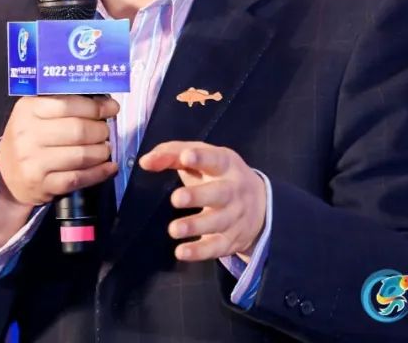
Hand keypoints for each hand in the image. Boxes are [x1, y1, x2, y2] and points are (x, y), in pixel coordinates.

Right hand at [0, 95, 119, 206]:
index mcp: (27, 110)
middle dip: (100, 130)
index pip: (68, 104)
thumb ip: (65, 104)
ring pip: (81, 155)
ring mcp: (33, 163)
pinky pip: (79, 178)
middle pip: (78, 130)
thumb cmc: (28, 137)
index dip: (95, 107)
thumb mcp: (35, 113)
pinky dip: (99, 172)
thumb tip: (104, 102)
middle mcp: (27, 135)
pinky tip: (109, 167)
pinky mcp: (42, 185)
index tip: (112, 108)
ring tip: (105, 148)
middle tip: (105, 131)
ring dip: (102, 151)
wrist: (6, 174)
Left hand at [139, 142, 266, 262]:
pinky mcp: (231, 240)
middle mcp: (234, 190)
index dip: (201, 158)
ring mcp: (235, 217)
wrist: (262, 206)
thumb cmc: (219, 175)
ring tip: (173, 229)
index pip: (215, 159)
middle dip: (198, 196)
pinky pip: (216, 247)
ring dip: (196, 226)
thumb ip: (172, 155)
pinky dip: (199, 251)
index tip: (185, 157)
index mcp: (226, 165)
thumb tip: (144, 162)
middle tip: (176, 198)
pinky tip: (181, 252)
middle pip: (219, 193)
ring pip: (217, 222)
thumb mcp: (202, 159)